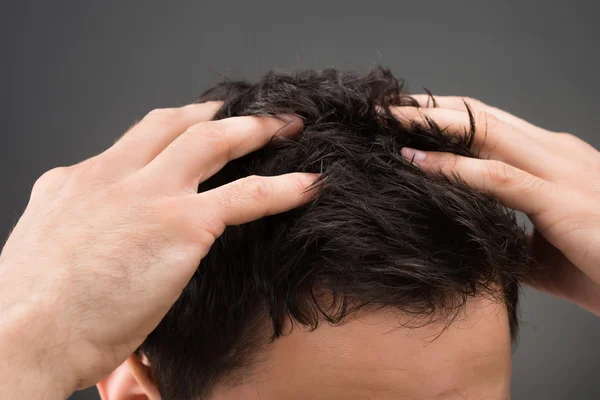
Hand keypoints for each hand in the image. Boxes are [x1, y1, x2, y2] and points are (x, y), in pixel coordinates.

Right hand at [0, 103, 313, 396]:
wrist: (23, 335)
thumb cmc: (33, 312)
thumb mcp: (48, 251)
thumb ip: (84, 231)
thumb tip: (105, 241)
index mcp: (77, 182)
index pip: (133, 141)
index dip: (171, 128)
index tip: (194, 125)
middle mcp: (112, 175)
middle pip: (174, 125)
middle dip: (215, 114)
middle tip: (244, 114)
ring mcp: (148, 194)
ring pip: (212, 142)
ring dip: (254, 130)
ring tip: (285, 127)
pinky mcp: (180, 223)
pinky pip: (247, 195)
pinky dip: (282, 187)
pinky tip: (307, 185)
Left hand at [392, 96, 599, 314]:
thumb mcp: (544, 250)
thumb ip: (509, 234)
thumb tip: (471, 237)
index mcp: (553, 160)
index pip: (490, 126)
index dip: (446, 119)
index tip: (405, 121)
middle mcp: (555, 153)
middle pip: (482, 116)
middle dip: (431, 109)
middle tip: (385, 109)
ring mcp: (560, 171)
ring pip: (487, 132)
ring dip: (433, 124)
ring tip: (390, 122)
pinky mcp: (562, 200)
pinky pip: (498, 176)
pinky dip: (454, 167)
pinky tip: (418, 162)